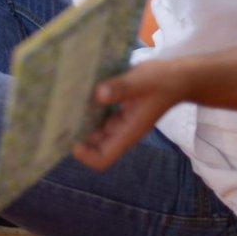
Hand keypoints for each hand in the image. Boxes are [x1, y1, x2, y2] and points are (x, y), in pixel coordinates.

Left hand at [71, 59, 190, 170]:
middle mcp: (122, 131)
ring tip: (61, 108)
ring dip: (80, 123)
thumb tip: (99, 94)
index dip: (86, 155)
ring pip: (94, 130)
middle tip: (57, 122)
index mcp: (128, 132)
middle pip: (94, 146)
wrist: (179, 77)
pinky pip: (99, 115)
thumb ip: (122, 88)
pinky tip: (76, 95)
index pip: (103, 158)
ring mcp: (121, 121)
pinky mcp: (120, 109)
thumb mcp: (142, 82)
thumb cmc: (163, 81)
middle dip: (76, 137)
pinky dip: (87, 109)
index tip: (72, 140)